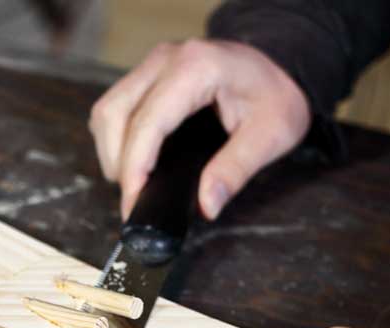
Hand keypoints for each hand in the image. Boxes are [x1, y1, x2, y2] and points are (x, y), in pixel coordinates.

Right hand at [88, 39, 309, 220]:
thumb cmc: (277, 95)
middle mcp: (166, 59)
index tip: (134, 202)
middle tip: (135, 200)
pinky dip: (116, 137)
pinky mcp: (148, 74)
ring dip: (111, 150)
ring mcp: (154, 63)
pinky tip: (134, 160)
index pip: (148, 122)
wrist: (282, 63)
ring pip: (107, 109)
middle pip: (115, 113)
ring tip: (133, 183)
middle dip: (118, 163)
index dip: (135, 167)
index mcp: (197, 68)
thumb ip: (236, 170)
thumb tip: (206, 206)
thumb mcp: (271, 135)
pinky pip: (116, 105)